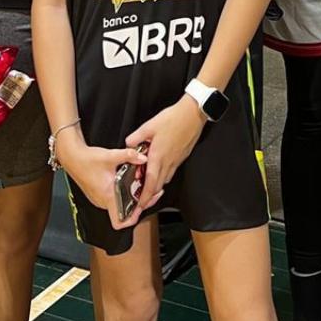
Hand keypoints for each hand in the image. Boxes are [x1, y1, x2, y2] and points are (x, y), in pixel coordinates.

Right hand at [58, 138, 136, 228]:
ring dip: (128, 198)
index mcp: (107, 196)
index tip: (140, 209)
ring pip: (117, 205)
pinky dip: (120, 194)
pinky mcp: (98, 194)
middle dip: (135, 204)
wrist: (73, 157)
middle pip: (122, 213)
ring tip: (137, 187)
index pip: (119, 222)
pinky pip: (112, 199)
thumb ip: (129, 155)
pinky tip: (125, 182)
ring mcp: (99, 199)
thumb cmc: (87, 160)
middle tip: (145, 193)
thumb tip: (143, 158)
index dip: (132, 219)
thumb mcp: (110, 156)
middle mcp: (102, 201)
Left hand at [125, 95, 203, 212]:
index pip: (151, 182)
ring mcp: (176, 160)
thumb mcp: (149, 125)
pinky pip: (171, 171)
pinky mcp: (181, 157)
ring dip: (157, 185)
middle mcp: (168, 162)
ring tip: (148, 184)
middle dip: (150, 195)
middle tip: (142, 198)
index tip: (140, 205)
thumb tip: (128, 144)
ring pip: (165, 179)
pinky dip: (164, 175)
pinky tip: (160, 168)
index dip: (145, 196)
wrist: (193, 114)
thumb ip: (136, 137)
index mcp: (158, 156)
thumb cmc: (172, 119)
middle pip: (159, 185)